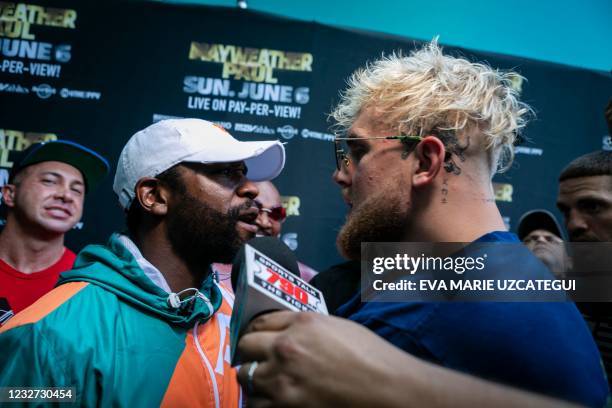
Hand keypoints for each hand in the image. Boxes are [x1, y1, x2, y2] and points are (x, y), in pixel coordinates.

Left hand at [236, 311, 402, 407]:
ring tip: (266, 382)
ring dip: (254, 378)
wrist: (386, 389)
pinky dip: (262, 401)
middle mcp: (286, 348)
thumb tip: (287, 332)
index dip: (255, 331)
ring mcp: (283, 379)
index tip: (256, 339)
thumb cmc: (370, 356)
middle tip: (256, 359)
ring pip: (246, 377)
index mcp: (301, 324)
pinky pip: (256, 403)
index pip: (259, 323)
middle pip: (246, 347)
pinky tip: (274, 399)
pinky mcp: (285, 406)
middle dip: (250, 353)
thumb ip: (305, 327)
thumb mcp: (336, 326)